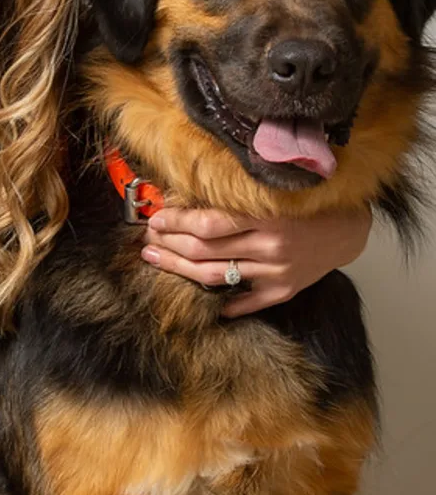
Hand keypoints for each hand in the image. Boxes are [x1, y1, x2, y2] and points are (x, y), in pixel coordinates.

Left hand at [141, 205, 371, 316]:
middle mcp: (270, 246)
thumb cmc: (304, 203)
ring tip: (156, 258)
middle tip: (147, 240)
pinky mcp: (285, 290)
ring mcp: (277, 271)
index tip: (155, 218)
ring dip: (180, 267)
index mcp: (265, 216)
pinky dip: (222, 302)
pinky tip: (196, 297)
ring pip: (216, 275)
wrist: (348, 229)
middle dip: (170, 243)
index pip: (209, 223)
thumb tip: (187, 198)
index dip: (176, 222)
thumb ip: (236, 199)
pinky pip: (246, 301)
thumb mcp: (271, 192)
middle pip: (205, 250)